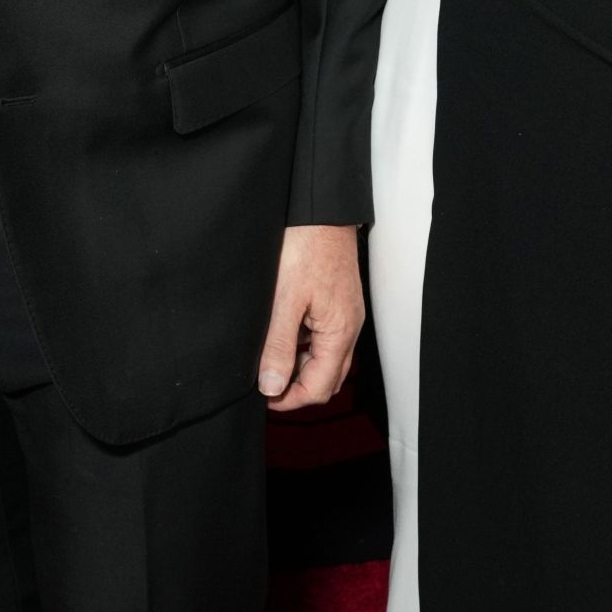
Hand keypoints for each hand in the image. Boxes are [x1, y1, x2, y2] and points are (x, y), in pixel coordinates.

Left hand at [258, 224, 363, 410]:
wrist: (320, 211)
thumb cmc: (306, 247)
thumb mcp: (284, 301)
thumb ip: (278, 347)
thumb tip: (272, 387)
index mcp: (340, 333)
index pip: (319, 388)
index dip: (289, 400)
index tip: (262, 397)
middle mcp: (349, 328)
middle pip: (327, 379)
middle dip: (296, 388)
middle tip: (264, 382)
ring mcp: (346, 316)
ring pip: (325, 360)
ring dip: (299, 367)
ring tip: (268, 358)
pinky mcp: (338, 303)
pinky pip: (324, 339)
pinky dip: (304, 347)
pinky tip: (281, 334)